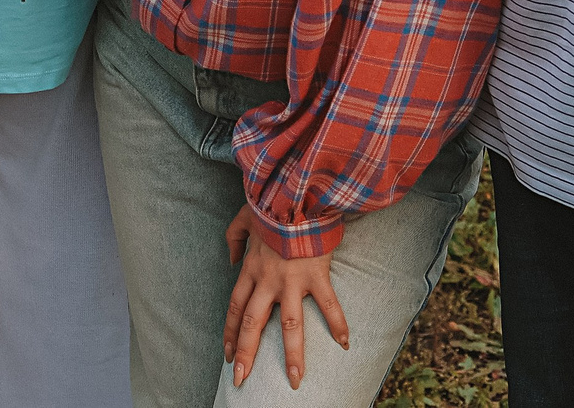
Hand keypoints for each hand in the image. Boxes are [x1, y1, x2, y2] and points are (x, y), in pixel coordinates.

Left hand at [224, 204, 347, 389]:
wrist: (294, 192)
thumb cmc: (269, 203)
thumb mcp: (242, 217)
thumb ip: (233, 238)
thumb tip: (230, 259)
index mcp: (249, 269)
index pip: (235, 309)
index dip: (231, 334)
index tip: (228, 356)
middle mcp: (267, 280)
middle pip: (253, 324)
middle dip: (247, 354)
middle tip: (242, 380)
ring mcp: (291, 280)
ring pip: (291, 325)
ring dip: (292, 355)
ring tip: (294, 381)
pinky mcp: (316, 275)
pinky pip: (328, 305)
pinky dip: (338, 324)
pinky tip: (345, 344)